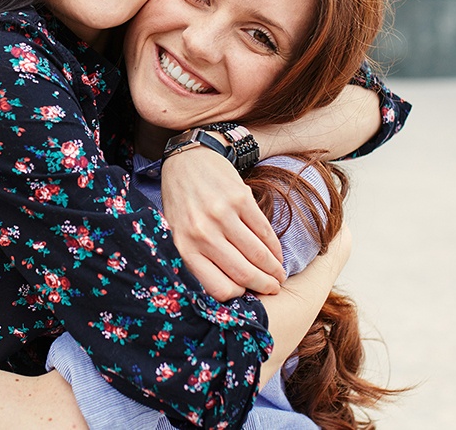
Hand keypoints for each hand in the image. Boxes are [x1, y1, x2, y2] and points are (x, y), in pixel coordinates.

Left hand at [161, 146, 284, 299]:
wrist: (186, 160)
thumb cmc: (180, 202)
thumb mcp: (176, 234)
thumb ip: (195, 259)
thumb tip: (228, 290)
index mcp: (183, 248)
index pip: (219, 288)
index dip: (239, 296)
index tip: (247, 295)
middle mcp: (202, 234)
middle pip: (243, 274)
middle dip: (265, 287)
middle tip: (273, 289)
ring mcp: (222, 215)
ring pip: (258, 255)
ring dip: (274, 269)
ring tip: (279, 274)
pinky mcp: (240, 198)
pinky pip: (264, 231)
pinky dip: (275, 247)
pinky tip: (276, 254)